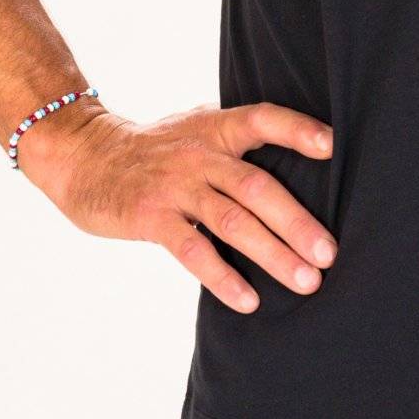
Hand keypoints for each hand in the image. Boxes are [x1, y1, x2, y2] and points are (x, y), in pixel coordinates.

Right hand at [19, 99, 338, 312]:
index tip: (334, 146)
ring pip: (232, 222)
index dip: (297, 130)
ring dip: (272, 254)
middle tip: (329, 254)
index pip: (262, 118)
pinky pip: (192, 250)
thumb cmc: (155, 148)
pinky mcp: (151, 217)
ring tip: (305, 281)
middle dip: (296, 222)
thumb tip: (302, 151)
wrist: (84, 156)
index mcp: (215, 128)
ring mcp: (175, 186)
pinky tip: (248, 300)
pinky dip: (223, 277)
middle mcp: (199, 154)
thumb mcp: (196, 128)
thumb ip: (236, 139)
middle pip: (256, 186)